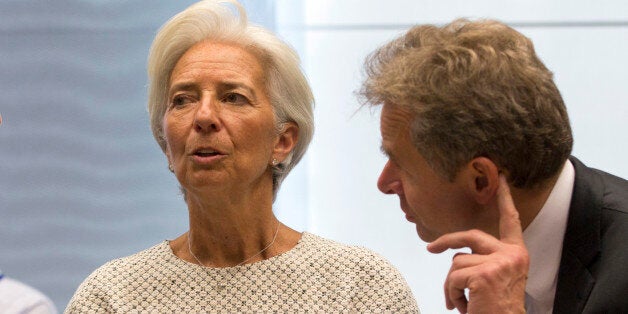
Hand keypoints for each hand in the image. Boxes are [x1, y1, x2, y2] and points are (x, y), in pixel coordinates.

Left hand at [427, 175, 528, 313]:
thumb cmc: (496, 307)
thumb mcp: (497, 277)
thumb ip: (484, 259)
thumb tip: (456, 254)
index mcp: (516, 253)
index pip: (511, 221)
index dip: (505, 199)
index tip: (502, 178)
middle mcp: (511, 255)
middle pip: (470, 235)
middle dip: (446, 240)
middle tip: (430, 248)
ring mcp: (499, 263)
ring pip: (456, 262)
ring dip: (452, 284)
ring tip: (463, 302)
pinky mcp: (484, 275)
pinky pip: (452, 278)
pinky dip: (451, 294)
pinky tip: (462, 306)